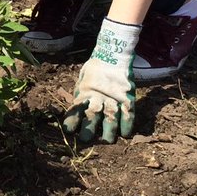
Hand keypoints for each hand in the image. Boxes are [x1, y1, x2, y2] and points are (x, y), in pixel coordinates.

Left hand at [63, 17, 140, 143]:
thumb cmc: (95, 70)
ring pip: (111, 118)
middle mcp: (98, 96)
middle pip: (92, 116)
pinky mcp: (128, 97)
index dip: (72, 121)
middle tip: (86, 139)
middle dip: (88, 130)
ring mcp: (114, 97)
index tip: (68, 130)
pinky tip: (125, 134)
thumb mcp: (82, 81)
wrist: (113, 55)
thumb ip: (80, 96)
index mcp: (85, 91)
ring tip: (108, 140)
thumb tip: (75, 113)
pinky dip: (127, 125)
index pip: (76, 109)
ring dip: (109, 132)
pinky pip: (128, 114)